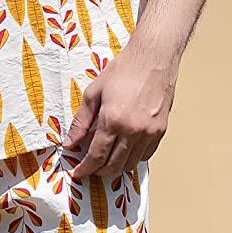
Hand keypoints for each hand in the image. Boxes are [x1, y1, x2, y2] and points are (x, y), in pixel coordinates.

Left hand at [62, 40, 176, 181]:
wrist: (153, 58)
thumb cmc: (123, 70)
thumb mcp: (94, 92)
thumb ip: (81, 121)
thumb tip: (70, 142)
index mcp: (112, 121)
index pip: (96, 156)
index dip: (85, 169)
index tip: (79, 173)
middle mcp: (132, 131)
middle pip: (114, 166)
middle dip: (99, 172)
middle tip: (90, 168)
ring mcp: (149, 132)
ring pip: (131, 164)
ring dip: (116, 167)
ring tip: (106, 160)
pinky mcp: (161, 131)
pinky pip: (146, 155)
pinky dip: (133, 158)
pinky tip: (125, 150)